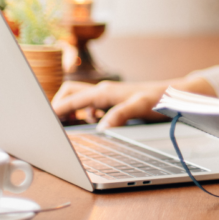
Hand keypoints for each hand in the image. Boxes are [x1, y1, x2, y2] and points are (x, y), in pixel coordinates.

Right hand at [51, 80, 169, 129]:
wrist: (177, 94)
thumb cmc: (160, 98)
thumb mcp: (141, 106)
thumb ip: (121, 115)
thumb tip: (102, 128)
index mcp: (104, 92)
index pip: (71, 99)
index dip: (54, 110)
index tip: (41, 120)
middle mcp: (103, 91)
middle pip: (69, 94)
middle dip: (58, 106)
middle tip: (53, 124)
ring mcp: (108, 96)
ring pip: (79, 99)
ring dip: (71, 110)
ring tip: (67, 126)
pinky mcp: (114, 101)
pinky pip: (90, 106)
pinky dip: (84, 114)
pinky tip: (91, 124)